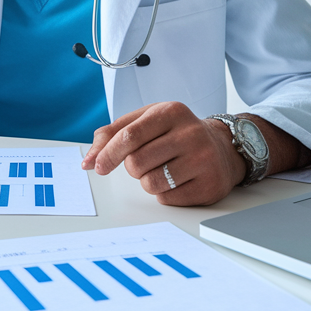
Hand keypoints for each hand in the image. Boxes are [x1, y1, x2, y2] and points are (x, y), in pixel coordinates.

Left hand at [81, 102, 246, 205]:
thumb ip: (112, 135)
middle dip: (132, 168)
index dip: (108, 154)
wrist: (222, 147)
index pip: (129, 136)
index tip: (98, 166)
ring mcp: (203, 160)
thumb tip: (88, 162)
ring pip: (151, 184)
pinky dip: (164, 193)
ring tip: (163, 169)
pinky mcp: (209, 185)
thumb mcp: (146, 121)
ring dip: (147, 182)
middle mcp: (190, 133)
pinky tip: (178, 180)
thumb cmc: (176, 133)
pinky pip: (167, 199)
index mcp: (171, 112)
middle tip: (144, 161)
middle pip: (137, 163)